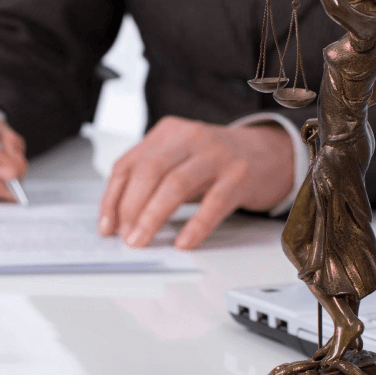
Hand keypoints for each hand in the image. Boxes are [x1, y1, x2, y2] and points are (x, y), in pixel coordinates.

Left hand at [98, 116, 293, 249]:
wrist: (269, 153)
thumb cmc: (217, 161)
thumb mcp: (180, 157)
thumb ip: (153, 177)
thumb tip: (120, 219)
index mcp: (168, 132)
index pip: (128, 163)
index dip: (113, 198)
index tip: (107, 227)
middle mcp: (190, 137)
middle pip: (148, 171)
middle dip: (130, 207)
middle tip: (126, 237)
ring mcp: (216, 154)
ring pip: (175, 185)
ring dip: (153, 217)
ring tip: (142, 240)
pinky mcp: (239, 175)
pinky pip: (213, 203)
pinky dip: (195, 226)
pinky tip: (183, 242)